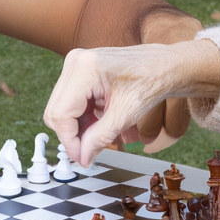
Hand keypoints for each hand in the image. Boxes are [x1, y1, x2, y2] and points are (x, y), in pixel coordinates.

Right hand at [43, 41, 219, 166]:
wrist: (163, 65)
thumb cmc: (151, 81)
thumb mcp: (125, 115)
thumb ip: (99, 138)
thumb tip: (82, 157)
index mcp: (85, 69)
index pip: (61, 114)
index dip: (70, 141)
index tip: (82, 157)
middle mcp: (75, 62)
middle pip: (56, 111)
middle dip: (73, 135)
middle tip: (91, 150)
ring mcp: (76, 64)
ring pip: (61, 107)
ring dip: (78, 126)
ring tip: (101, 134)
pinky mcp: (80, 69)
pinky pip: (70, 101)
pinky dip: (82, 116)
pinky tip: (100, 121)